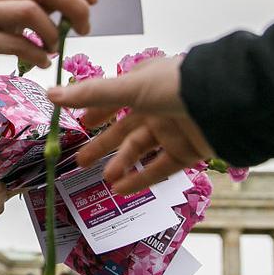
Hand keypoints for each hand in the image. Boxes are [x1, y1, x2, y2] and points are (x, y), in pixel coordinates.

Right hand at [47, 57, 215, 194]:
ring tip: (103, 178)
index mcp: (144, 84)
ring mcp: (173, 130)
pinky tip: (121, 190)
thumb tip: (50, 94)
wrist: (224, 102)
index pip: (114, 98)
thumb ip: (90, 95)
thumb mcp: (128, 88)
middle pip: (124, 129)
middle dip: (103, 145)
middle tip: (80, 162)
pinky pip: (160, 168)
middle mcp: (157, 106)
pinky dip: (141, 178)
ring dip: (121, 164)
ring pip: (141, 151)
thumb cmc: (174, 86)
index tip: (81, 125)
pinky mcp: (188, 152)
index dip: (96, 111)